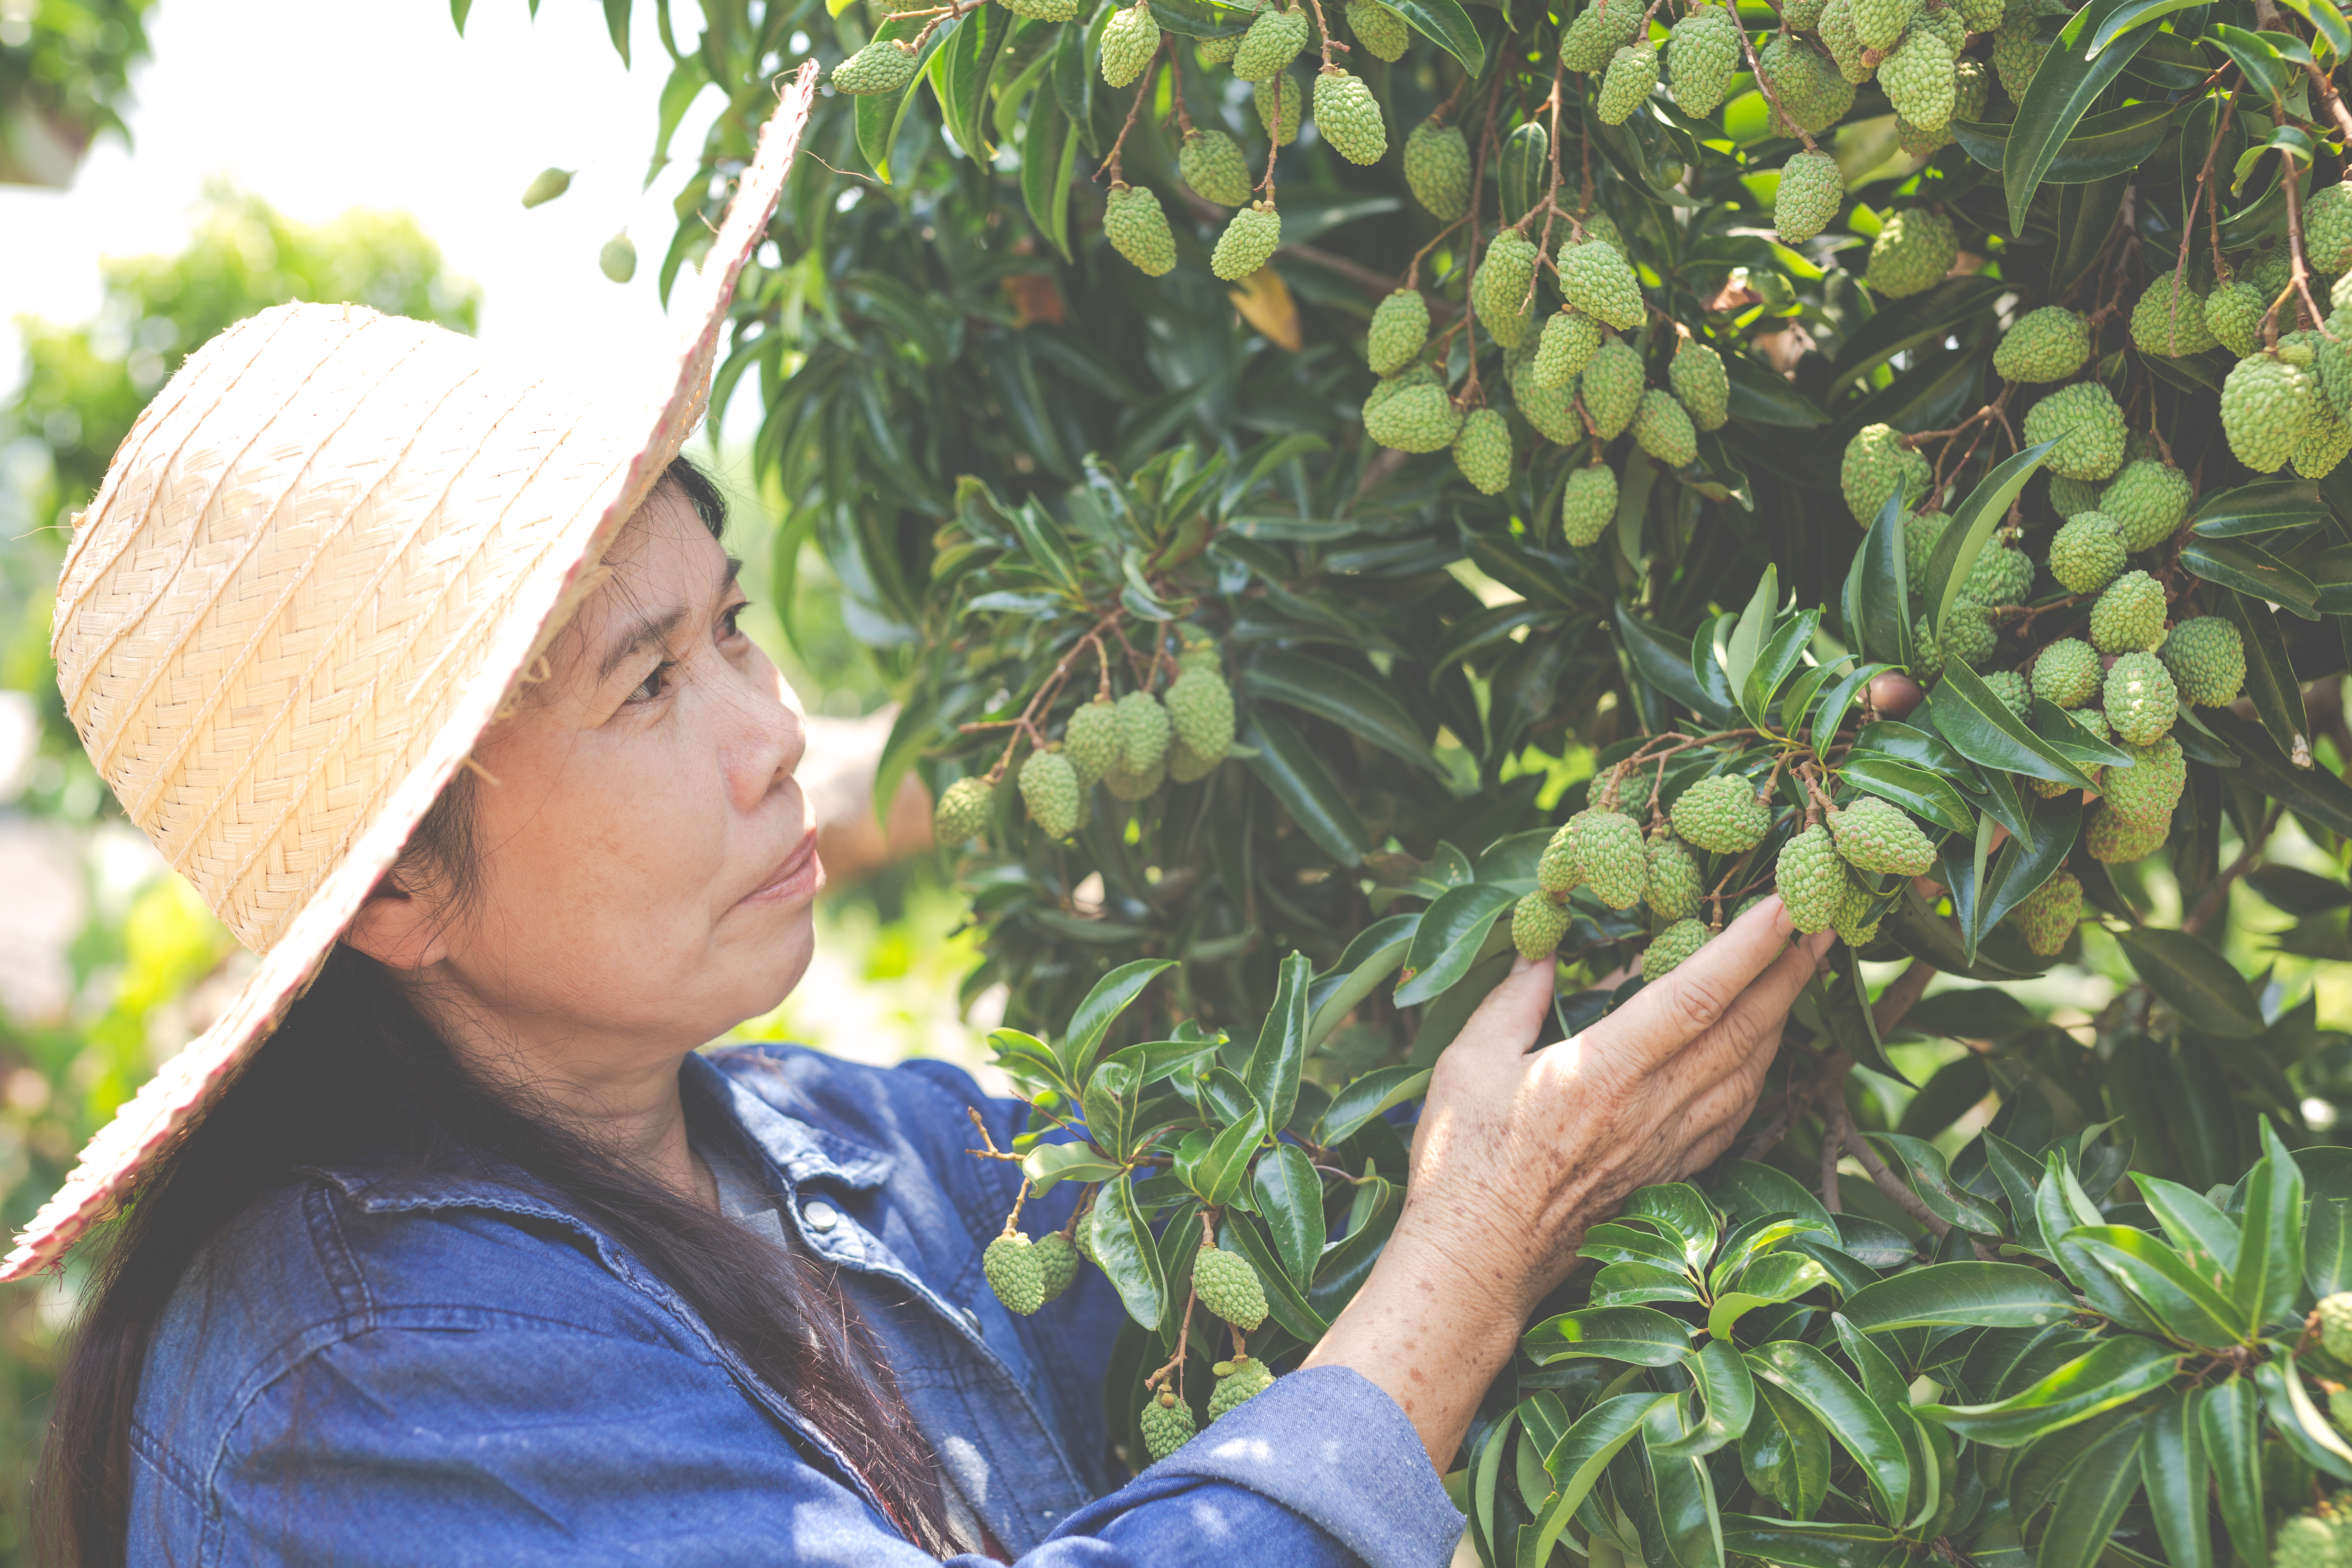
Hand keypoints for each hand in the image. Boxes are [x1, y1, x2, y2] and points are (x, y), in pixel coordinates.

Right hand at [1302, 896, 1831, 1469]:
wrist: (1478, 1265)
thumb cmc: (1462, 1163)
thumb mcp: (1468, 1063)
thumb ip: (1513, 999)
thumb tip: (1543, 947)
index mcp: (1602, 1072)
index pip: (1695, 995)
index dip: (1746, 946)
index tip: (1784, 905)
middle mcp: (1650, 1109)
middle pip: (1742, 1030)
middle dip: (1788, 972)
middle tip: (1821, 924)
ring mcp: (1669, 1147)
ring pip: (1749, 1072)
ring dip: (1783, 1017)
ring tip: (1803, 971)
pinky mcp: (1671, 1175)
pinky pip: (1735, 1114)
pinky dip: (1760, 1071)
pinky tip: (1765, 1047)